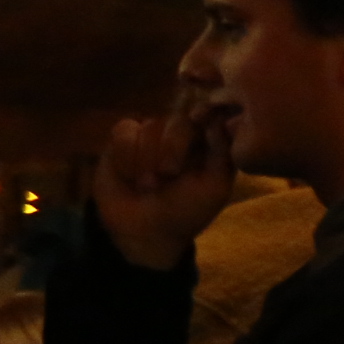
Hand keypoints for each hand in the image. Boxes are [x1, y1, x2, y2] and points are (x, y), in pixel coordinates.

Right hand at [92, 93, 235, 272]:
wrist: (145, 231)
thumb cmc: (186, 212)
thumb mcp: (214, 187)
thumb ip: (222, 154)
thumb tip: (218, 120)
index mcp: (207, 144)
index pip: (209, 114)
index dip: (204, 112)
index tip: (198, 119)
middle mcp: (179, 135)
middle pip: (178, 119)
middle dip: (173, 146)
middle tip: (168, 175)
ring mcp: (149, 135)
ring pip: (150, 126)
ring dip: (147, 158)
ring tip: (147, 185)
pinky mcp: (121, 141)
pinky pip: (124, 132)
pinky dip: (126, 156)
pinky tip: (129, 176)